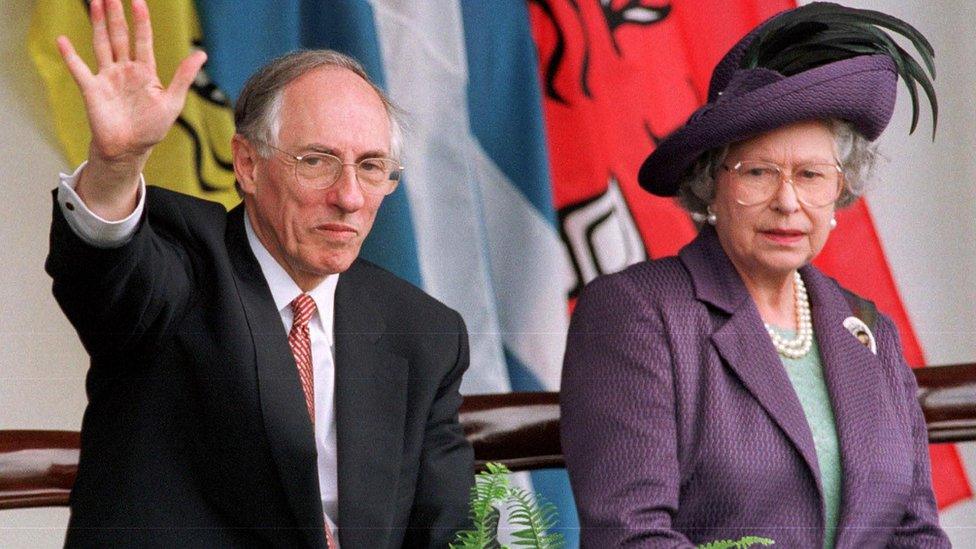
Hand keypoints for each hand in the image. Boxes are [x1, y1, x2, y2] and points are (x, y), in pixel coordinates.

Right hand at [55, 0, 205, 217]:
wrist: (129, 150)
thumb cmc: (152, 128)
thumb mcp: (172, 102)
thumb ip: (184, 77)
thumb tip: (202, 54)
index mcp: (145, 71)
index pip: (143, 40)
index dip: (141, 21)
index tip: (138, 1)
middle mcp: (125, 70)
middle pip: (120, 37)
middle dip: (116, 16)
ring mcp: (107, 77)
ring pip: (102, 45)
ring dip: (97, 25)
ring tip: (95, 3)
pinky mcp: (92, 89)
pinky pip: (79, 69)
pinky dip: (70, 56)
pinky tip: (63, 40)